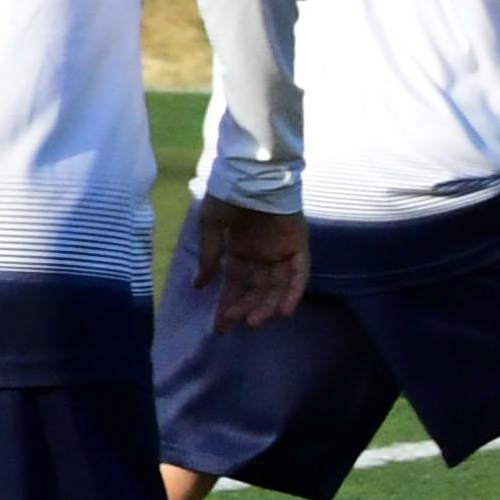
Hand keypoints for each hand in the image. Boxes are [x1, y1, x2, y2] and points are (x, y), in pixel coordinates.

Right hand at [198, 202, 308, 331]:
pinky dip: (294, 291)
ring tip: (254, 322)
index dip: (228, 304)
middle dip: (247, 308)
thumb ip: (210, 255)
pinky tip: (284, 311)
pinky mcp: (298, 244)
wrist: (251, 173)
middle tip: (237, 324)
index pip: (236, 284)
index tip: (219, 326)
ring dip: (268, 305)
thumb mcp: (212, 226)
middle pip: (257, 289)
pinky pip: (299, 272)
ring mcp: (282, 250)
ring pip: (278, 285)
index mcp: (241, 249)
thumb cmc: (229, 194)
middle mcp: (262, 254)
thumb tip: (200, 285)